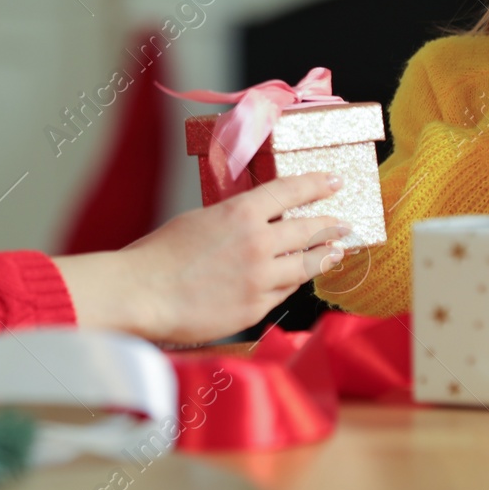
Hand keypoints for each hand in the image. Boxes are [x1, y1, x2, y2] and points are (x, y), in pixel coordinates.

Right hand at [53, 172, 350, 344]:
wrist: (144, 294)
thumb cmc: (159, 255)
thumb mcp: (199, 220)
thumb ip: (233, 220)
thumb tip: (255, 223)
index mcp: (241, 213)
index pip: (290, 192)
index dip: (316, 184)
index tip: (334, 181)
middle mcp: (258, 243)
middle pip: (308, 230)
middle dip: (330, 225)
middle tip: (344, 223)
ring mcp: (261, 278)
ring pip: (305, 265)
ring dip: (323, 256)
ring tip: (335, 252)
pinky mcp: (256, 308)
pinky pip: (284, 292)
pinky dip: (292, 283)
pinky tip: (298, 280)